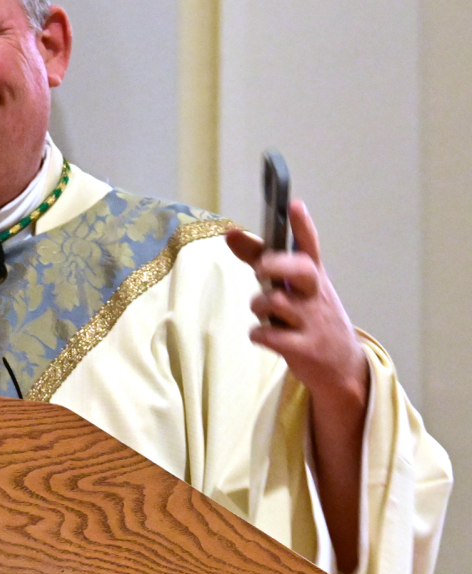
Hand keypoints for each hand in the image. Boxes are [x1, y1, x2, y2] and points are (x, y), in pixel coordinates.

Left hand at [226, 200, 367, 406]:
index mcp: (314, 276)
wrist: (342, 369)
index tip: (294, 204)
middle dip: (275, 264)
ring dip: (259, 306)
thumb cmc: (309, 316)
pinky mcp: (307, 349)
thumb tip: (230, 233)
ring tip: (266, 314)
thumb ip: (260, 260)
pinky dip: (259, 335)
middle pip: (300, 269)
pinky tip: (264, 336)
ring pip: (276, 301)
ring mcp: (314, 322)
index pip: (310, 246)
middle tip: (260, 270)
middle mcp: (316, 295)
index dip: (302, 225)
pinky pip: (271, 336)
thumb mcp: (291, 287)